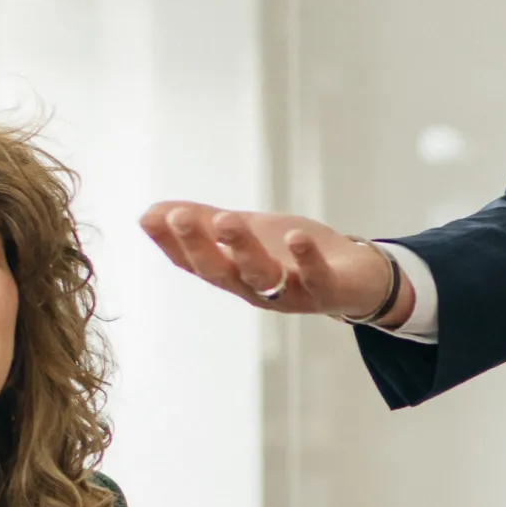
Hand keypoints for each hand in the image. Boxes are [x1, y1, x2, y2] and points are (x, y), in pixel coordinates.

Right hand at [138, 201, 406, 323]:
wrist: (356, 278)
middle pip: (221, 272)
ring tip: (228, 220)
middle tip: (180, 217)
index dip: (171, 243)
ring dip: (243, 249)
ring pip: (262, 276)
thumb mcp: (246, 234)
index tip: (149, 218)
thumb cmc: (292, 255)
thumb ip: (204, 224)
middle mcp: (256, 289)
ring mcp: (292, 293)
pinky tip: (296, 236)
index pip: (194, 262)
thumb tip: (150, 213)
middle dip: (199, 245)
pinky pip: (316, 278)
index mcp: (234, 274)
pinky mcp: (328, 290)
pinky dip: (306, 258)